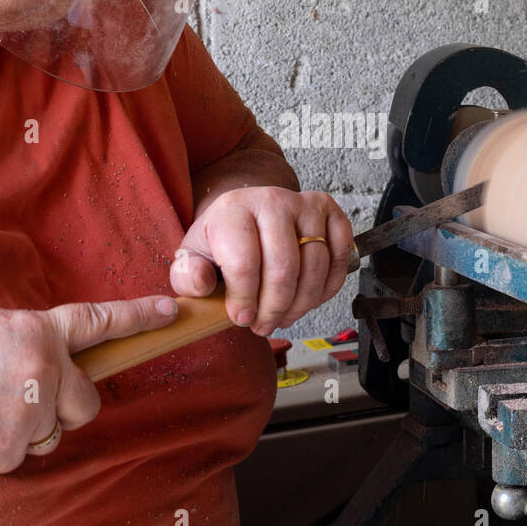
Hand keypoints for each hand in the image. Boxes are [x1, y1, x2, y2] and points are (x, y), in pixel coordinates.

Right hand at [0, 296, 178, 471]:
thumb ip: (30, 336)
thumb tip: (47, 352)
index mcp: (40, 332)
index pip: (101, 322)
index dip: (139, 318)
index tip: (171, 314)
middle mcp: (46, 371)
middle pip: (88, 402)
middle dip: (70, 405)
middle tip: (32, 399)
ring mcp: (30, 413)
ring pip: (54, 434)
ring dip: (31, 428)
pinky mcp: (9, 450)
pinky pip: (20, 455)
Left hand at [170, 187, 353, 336]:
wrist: (249, 213)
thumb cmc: (222, 241)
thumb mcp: (193, 258)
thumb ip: (187, 276)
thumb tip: (202, 284)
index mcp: (232, 209)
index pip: (244, 262)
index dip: (244, 299)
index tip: (242, 318)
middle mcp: (271, 200)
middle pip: (283, 269)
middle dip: (274, 309)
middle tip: (264, 324)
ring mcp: (304, 204)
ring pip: (314, 267)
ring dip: (301, 304)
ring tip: (284, 315)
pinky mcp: (329, 212)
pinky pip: (339, 258)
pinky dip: (327, 288)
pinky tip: (308, 297)